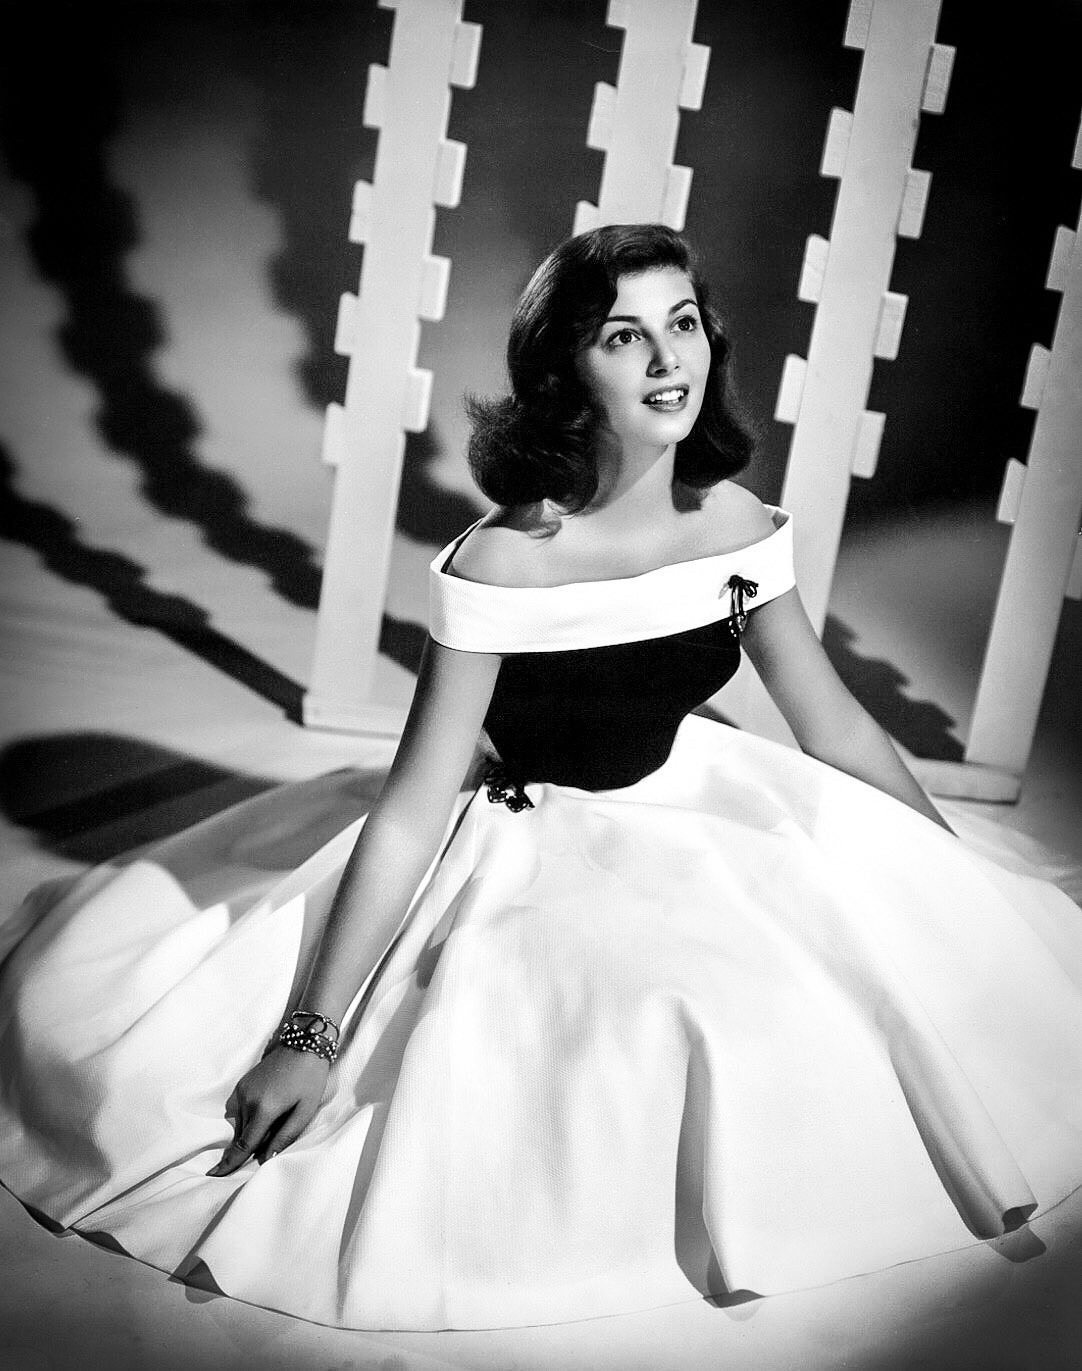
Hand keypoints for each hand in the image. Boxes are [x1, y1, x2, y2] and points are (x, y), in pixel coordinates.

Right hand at [208, 1046, 329, 1175]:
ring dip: (253, 1129)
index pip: (244, 1144)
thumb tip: (265, 1159)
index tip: (214, 1176)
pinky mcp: (242, 1084)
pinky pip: (239, 1109)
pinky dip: (250, 1116)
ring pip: (240, 1123)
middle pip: (243, 1135)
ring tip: (279, 1113)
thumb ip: (284, 1137)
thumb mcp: (305, 1111)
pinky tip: (270, 1105)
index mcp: (263, 1109)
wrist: (304, 1044)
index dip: (230, 1163)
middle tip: (280, 1126)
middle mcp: (247, 1100)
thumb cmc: (310, 1079)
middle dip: (254, 1143)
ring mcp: (242, 1090)